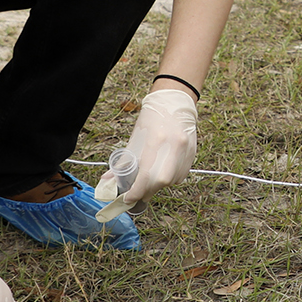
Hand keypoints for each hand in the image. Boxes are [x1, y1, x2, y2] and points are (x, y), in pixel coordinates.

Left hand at [94, 87, 197, 218]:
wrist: (173, 103)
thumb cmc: (152, 119)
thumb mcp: (135, 139)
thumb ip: (124, 162)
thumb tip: (109, 180)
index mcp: (157, 141)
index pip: (147, 175)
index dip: (137, 191)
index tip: (128, 198)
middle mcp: (174, 146)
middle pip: (161, 181)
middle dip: (148, 191)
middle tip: (138, 193)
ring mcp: (186, 150)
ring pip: (172, 180)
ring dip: (159, 185)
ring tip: (150, 179)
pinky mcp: (192, 153)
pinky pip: (181, 175)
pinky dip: (170, 179)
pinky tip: (162, 171)